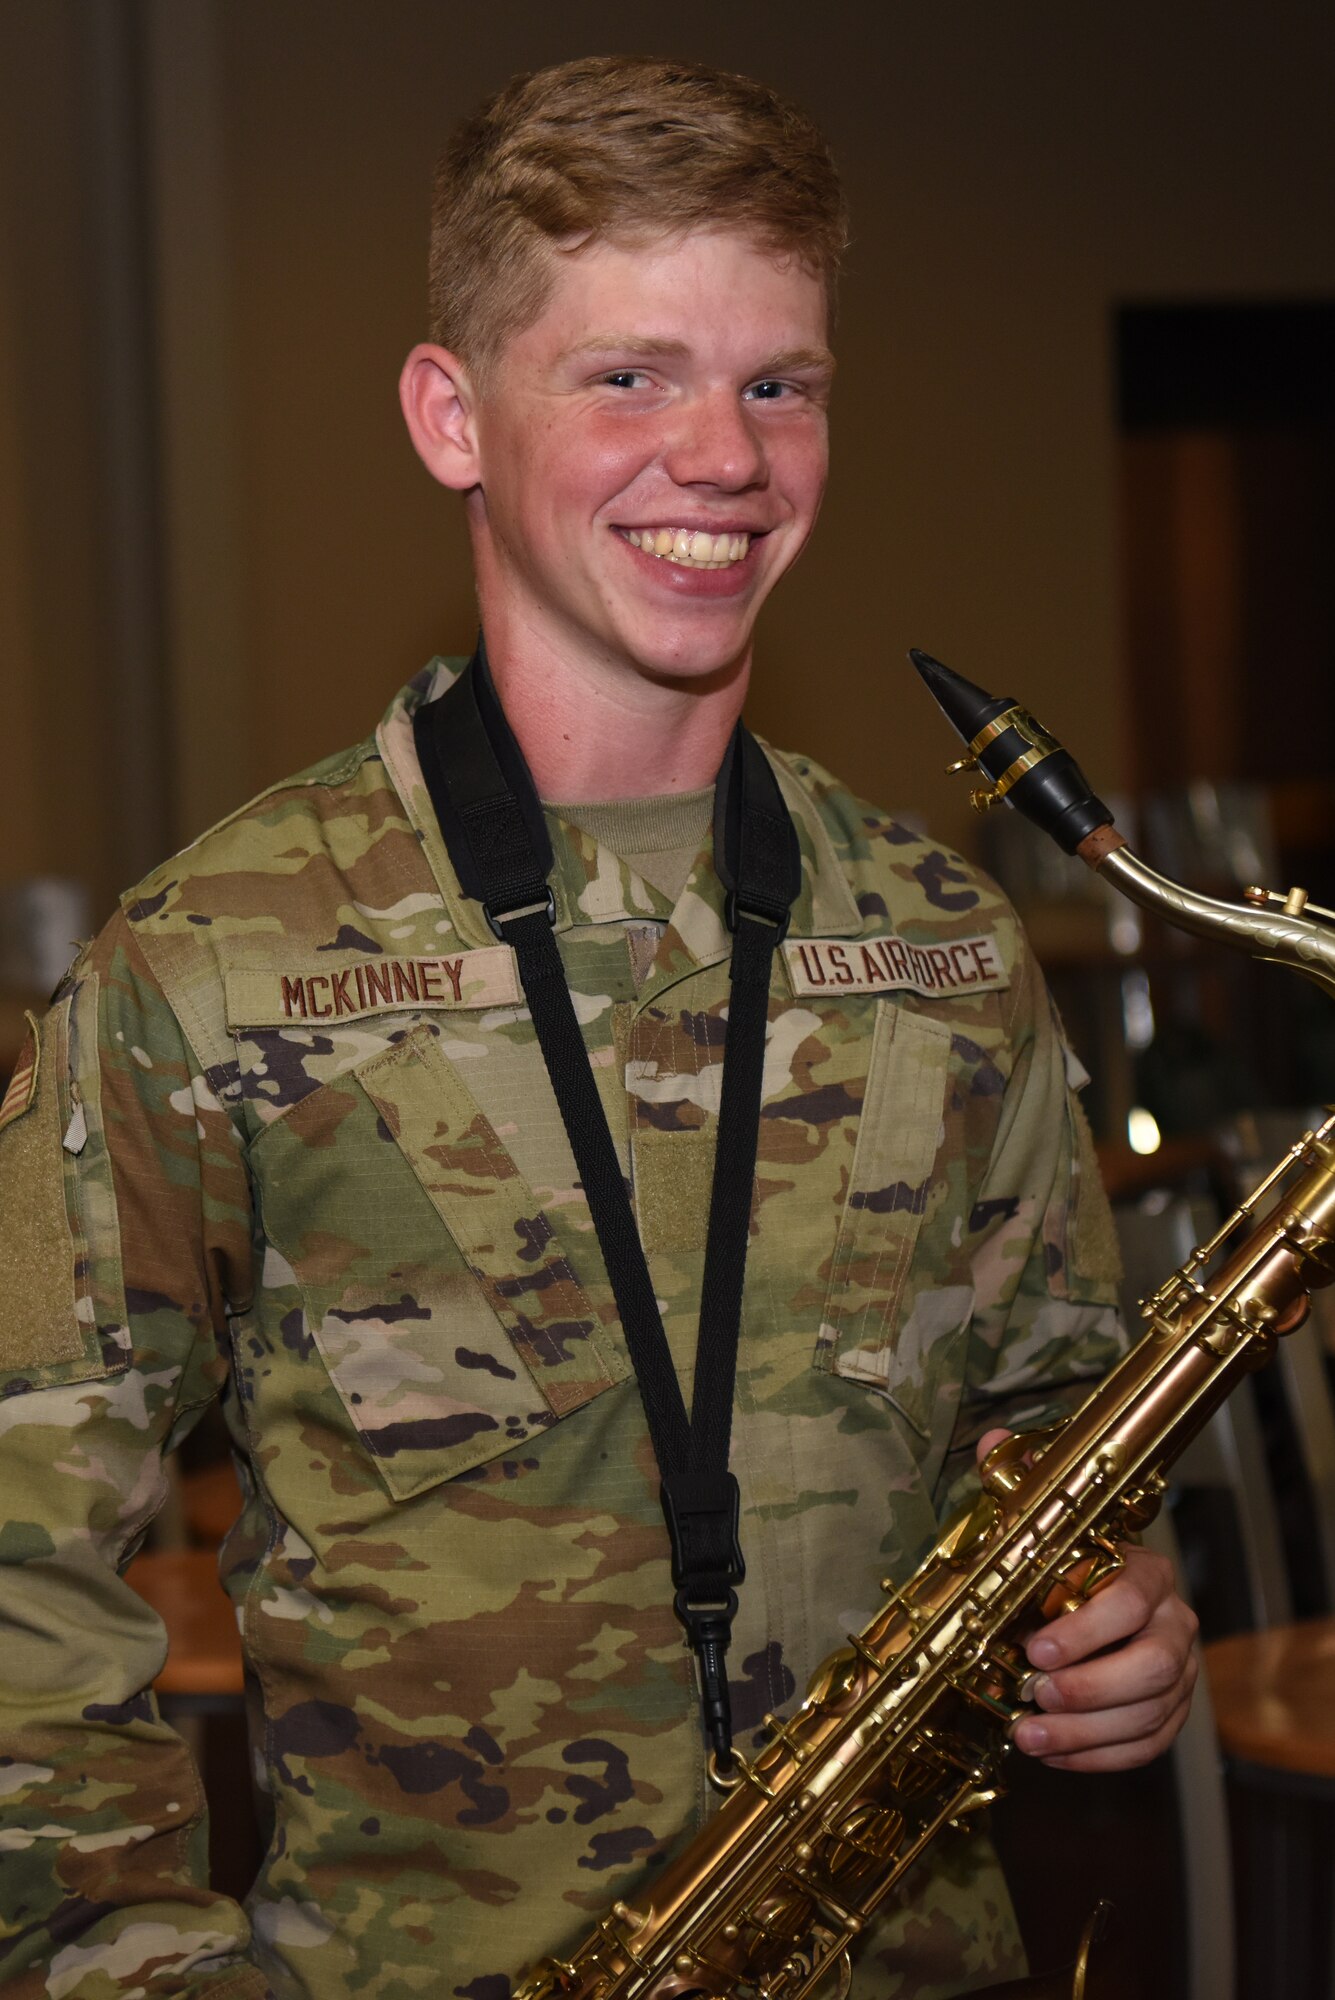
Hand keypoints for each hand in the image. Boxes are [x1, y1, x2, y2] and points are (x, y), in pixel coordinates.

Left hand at [976, 1429, 1198, 1771]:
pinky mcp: (1170, 1713)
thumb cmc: (1062, 1564)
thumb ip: (1019, 1482)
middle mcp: (1173, 1623)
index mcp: (1146, 1573)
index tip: (1035, 1649)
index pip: (1131, 1600)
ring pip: (1148, 1712)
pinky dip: (1099, 1756)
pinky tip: (1054, 1755)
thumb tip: (993, 1441)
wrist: (1090, 1602)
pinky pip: (1146, 1745)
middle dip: (1089, 1688)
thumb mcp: (1038, 1520)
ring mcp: (1178, 1673)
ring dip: (1086, 1732)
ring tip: (1029, 1736)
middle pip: (1152, 1665)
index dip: (1086, 1629)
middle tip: (1034, 1698)